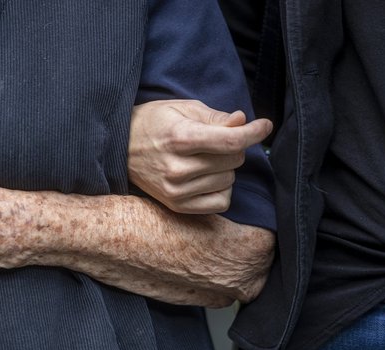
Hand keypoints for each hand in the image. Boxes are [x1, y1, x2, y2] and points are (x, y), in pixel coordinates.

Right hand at [128, 100, 271, 213]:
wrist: (120, 148)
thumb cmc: (152, 123)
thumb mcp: (182, 108)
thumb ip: (215, 117)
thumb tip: (242, 122)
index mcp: (180, 138)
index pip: (230, 140)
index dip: (254, 132)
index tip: (265, 126)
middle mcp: (177, 167)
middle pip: (233, 160)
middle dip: (234, 147)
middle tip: (216, 140)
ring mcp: (177, 190)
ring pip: (229, 180)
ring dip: (226, 168)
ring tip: (204, 159)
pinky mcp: (177, 205)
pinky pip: (221, 202)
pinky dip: (221, 189)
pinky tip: (207, 178)